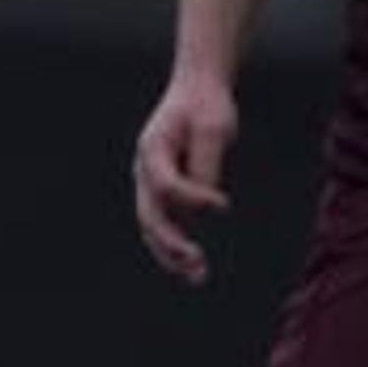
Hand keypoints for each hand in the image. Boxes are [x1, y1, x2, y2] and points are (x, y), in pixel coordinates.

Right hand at [133, 75, 239, 282]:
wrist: (198, 90)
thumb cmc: (206, 106)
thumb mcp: (214, 128)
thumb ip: (207, 165)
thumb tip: (207, 206)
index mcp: (152, 148)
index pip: (166, 184)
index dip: (193, 198)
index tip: (223, 205)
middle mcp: (144, 169)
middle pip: (149, 214)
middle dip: (171, 242)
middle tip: (196, 262)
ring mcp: (150, 183)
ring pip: (153, 227)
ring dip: (172, 254)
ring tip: (198, 277)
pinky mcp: (163, 193)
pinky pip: (165, 225)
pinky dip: (176, 247)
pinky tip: (195, 267)